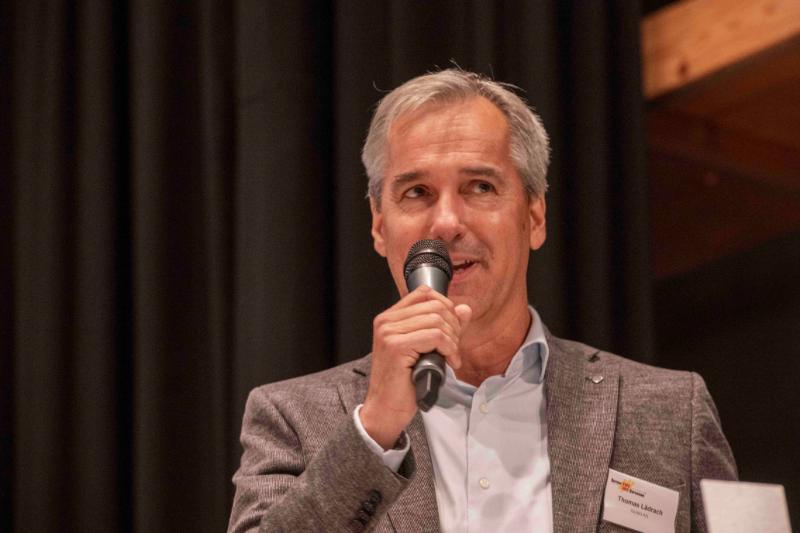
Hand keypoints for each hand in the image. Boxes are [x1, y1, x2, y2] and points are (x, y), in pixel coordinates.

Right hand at [360, 285, 471, 448]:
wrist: (386, 409)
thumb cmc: (404, 382)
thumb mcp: (427, 349)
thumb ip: (446, 326)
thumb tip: (464, 309)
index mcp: (390, 317)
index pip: (424, 293)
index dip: (446, 308)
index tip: (451, 331)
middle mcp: (386, 321)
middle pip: (435, 305)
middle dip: (453, 326)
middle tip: (453, 348)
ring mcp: (389, 332)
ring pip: (437, 320)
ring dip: (452, 340)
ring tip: (451, 357)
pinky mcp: (397, 346)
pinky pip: (436, 336)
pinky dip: (449, 348)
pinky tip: (448, 362)